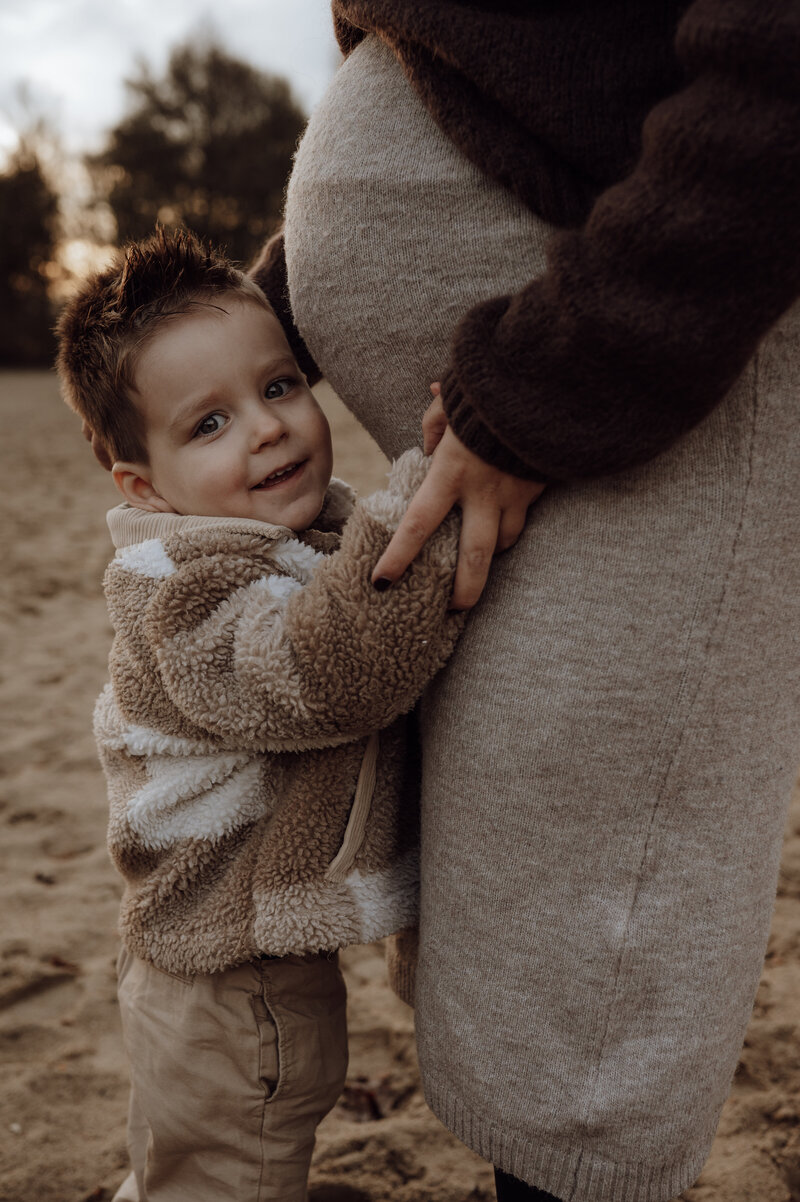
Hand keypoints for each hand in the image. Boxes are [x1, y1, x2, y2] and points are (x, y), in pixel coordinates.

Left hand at [372, 390, 545, 608]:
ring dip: (490, 556)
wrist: (546, 385)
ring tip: (478, 562)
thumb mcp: (451, 403)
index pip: (417, 524)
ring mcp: (515, 494)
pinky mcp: (538, 489)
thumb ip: (434, 424)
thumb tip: (429, 443)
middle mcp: (483, 492)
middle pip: (473, 558)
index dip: (399, 557)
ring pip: (504, 542)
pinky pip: (524, 518)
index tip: (382, 582)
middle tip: (452, 610)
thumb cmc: (489, 392)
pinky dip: (512, 525)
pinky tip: (505, 524)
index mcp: (451, 472)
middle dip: (464, 592)